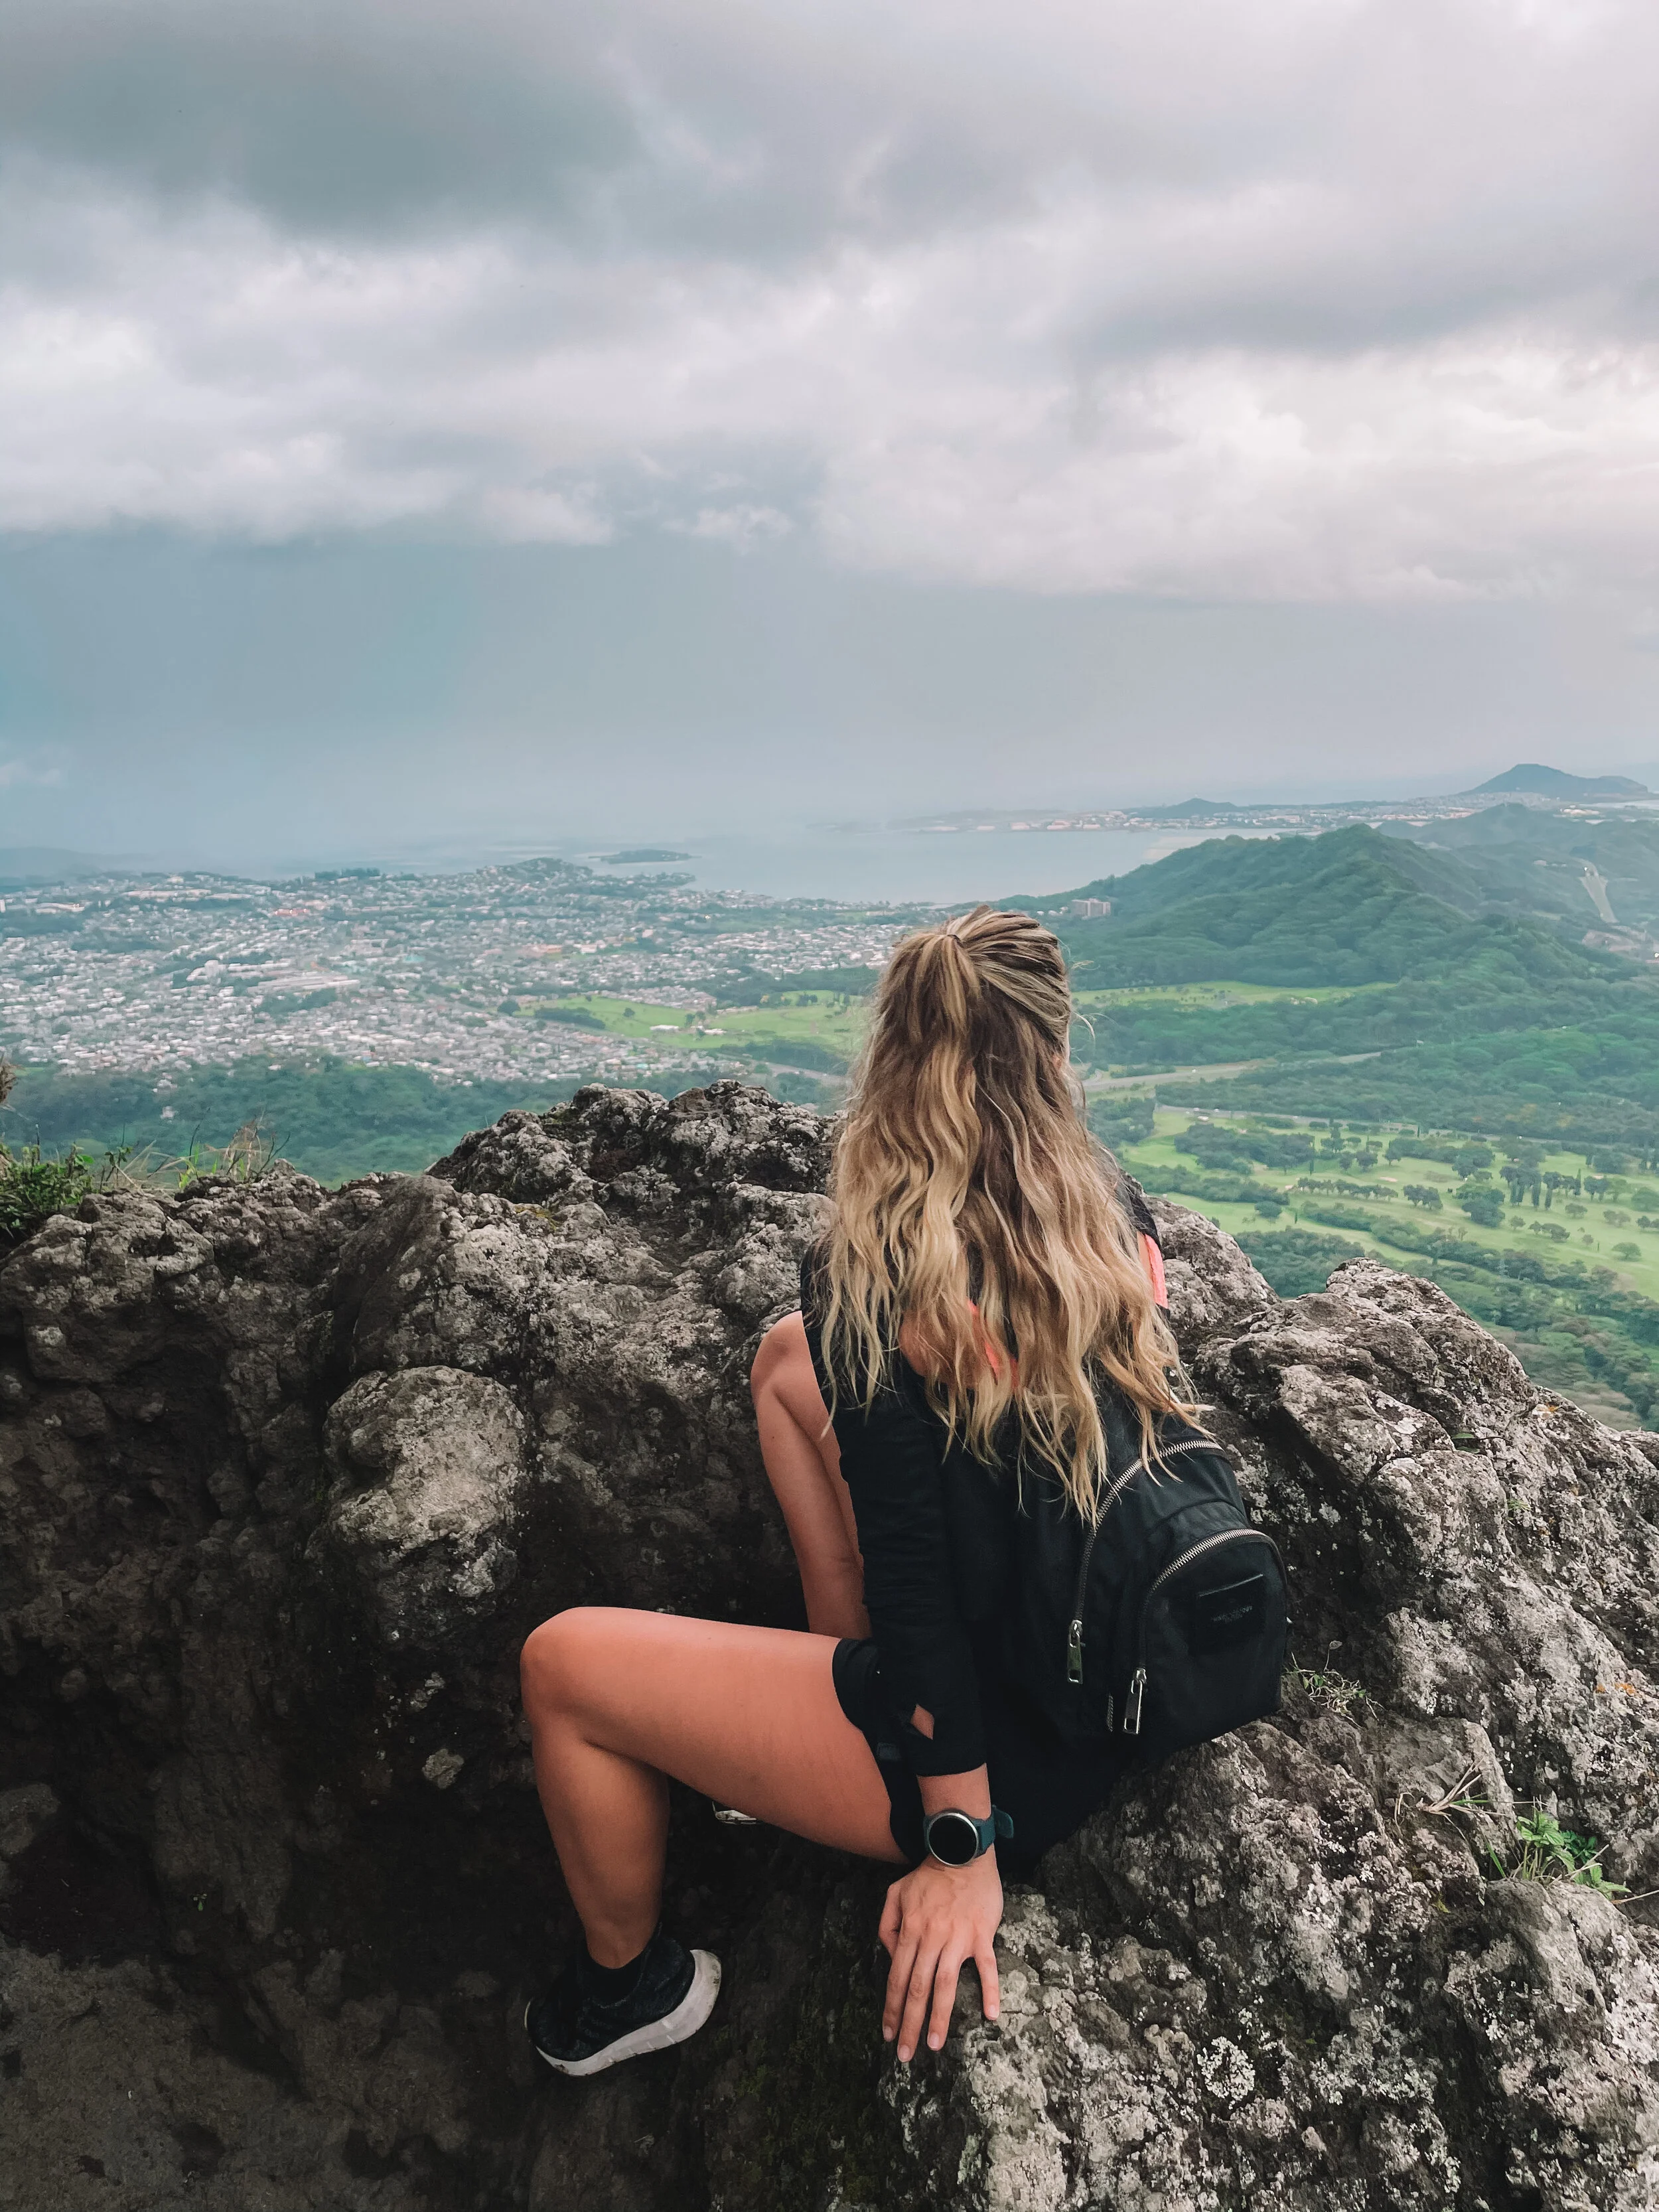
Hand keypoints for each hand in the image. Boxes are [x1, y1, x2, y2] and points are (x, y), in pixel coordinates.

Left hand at [877, 1851, 1002, 2061]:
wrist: (962, 1851)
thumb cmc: (928, 1875)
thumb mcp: (896, 1894)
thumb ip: (887, 1925)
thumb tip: (891, 1955)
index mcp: (910, 1931)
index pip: (897, 1978)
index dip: (892, 2009)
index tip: (889, 2034)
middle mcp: (931, 1938)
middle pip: (917, 1988)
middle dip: (909, 2024)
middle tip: (905, 2055)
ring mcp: (958, 1938)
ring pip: (945, 1984)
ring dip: (939, 2017)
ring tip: (934, 2045)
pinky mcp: (981, 1935)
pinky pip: (986, 1967)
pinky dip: (990, 1990)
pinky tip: (991, 2014)